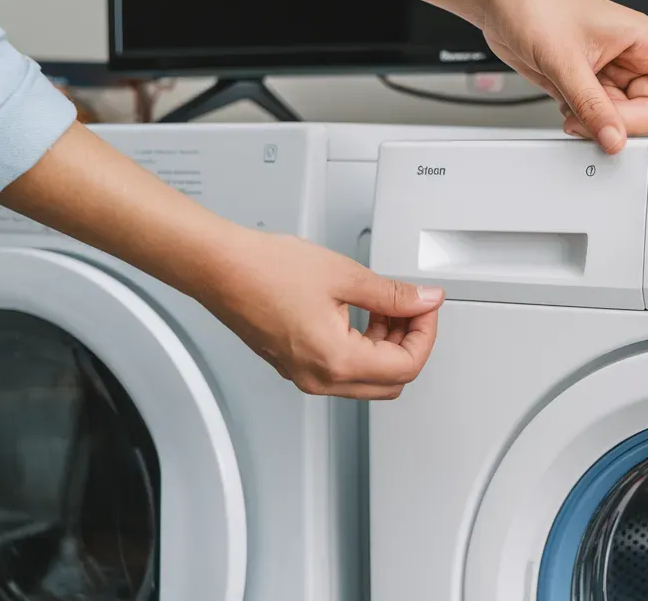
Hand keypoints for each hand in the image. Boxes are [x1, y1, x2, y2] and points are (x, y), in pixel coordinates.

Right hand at [199, 230, 443, 399]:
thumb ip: (393, 294)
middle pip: (392, 380)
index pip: (406, 366)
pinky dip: (363, 344)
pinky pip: (344, 368)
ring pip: (369, 377)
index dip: (426, 333)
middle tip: (413, 307)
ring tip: (387, 303)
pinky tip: (364, 310)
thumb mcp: (345, 275)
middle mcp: (320, 378)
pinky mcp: (296, 364)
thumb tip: (425, 300)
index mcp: (336, 361)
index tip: (427, 307)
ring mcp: (306, 375)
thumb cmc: (266, 270)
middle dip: (410, 342)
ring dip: (387, 343)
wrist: (220, 268)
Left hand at [481, 0, 647, 151]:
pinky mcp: (588, 85)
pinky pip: (602, 117)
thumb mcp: (565, 60)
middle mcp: (631, 58)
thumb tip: (614, 139)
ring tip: (570, 108)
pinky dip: (585, 121)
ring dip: (600, 123)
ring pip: (625, 118)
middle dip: (624, 122)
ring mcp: (610, 74)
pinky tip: (565, 106)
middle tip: (594, 118)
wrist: (499, 0)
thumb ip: (592, 105)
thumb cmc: (534, 5)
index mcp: (642, 39)